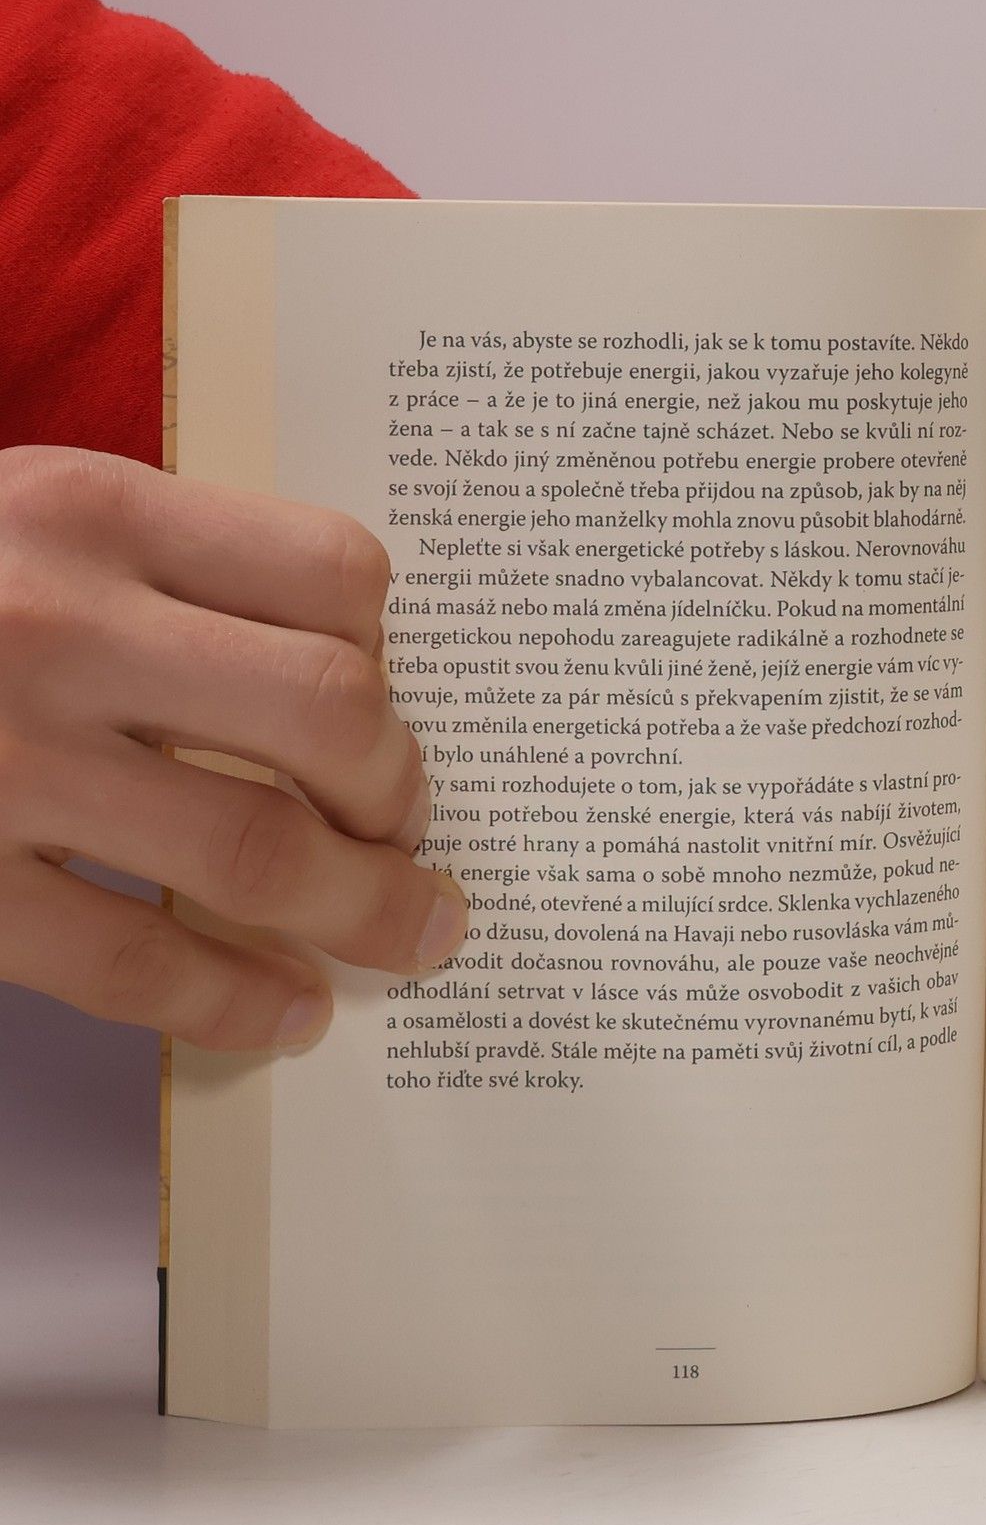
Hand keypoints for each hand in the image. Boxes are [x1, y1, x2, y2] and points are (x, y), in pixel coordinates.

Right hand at [0, 446, 467, 1051]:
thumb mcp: (22, 523)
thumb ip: (160, 573)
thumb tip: (341, 687)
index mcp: (87, 510)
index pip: (332, 571)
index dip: (388, 653)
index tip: (387, 706)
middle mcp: (54, 620)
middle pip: (332, 710)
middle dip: (401, 790)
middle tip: (406, 830)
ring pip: (256, 847)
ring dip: (363, 908)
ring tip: (408, 935)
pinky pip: (131, 959)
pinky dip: (233, 1000)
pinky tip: (287, 1015)